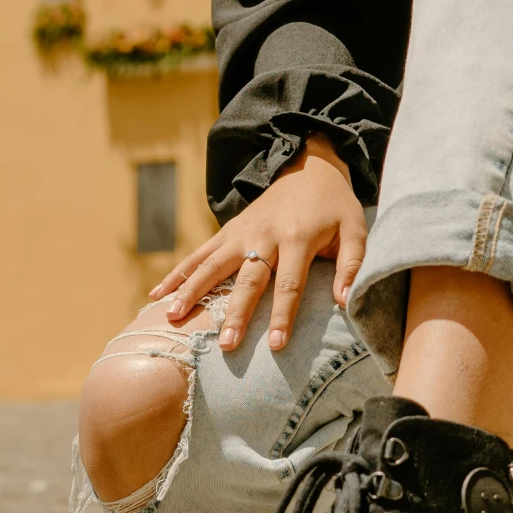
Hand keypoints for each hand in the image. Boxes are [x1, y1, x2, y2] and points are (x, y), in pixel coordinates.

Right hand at [151, 136, 366, 354]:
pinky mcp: (229, 231)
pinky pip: (199, 254)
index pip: (290, 284)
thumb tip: (344, 300)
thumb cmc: (334, 205)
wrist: (308, 166)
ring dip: (193, 291)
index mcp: (298, 236)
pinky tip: (158, 295)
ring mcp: (242, 232)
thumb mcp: (354, 227)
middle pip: (248, 279)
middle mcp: (265, 234)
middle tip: (225, 344)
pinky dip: (178, 273)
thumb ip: (352, 264)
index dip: (284, 316)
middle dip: (236, 313)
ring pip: (213, 265)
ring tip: (174, 318)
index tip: (276, 346)